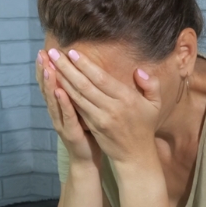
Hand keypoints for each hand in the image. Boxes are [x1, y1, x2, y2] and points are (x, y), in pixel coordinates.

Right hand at [36, 50, 101, 168]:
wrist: (88, 159)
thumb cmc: (88, 132)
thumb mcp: (83, 109)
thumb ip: (81, 93)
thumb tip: (83, 72)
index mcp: (62, 105)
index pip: (53, 83)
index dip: (48, 67)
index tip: (45, 50)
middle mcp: (58, 113)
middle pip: (49, 88)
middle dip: (45, 70)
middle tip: (42, 53)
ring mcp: (62, 123)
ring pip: (54, 100)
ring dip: (50, 83)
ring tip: (48, 67)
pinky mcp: (71, 132)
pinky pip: (67, 116)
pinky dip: (63, 103)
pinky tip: (60, 91)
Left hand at [46, 48, 162, 165]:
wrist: (136, 154)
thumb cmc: (145, 125)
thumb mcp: (155, 104)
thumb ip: (151, 85)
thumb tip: (139, 71)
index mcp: (127, 98)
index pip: (101, 78)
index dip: (85, 65)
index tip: (72, 52)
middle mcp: (112, 107)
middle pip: (85, 85)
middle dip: (67, 68)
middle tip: (53, 52)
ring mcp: (100, 118)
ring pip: (77, 96)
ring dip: (62, 79)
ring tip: (50, 64)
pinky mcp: (92, 126)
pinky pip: (77, 108)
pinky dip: (65, 95)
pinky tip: (56, 84)